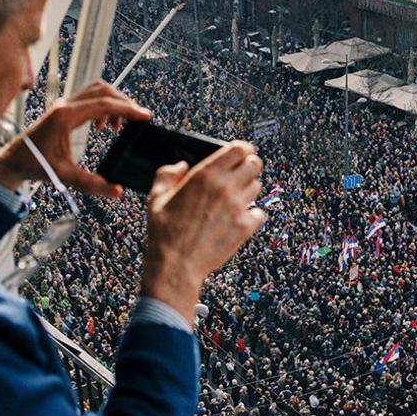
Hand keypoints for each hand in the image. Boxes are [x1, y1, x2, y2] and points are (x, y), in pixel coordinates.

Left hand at [0, 81, 152, 196]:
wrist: (13, 160)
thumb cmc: (35, 165)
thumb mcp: (64, 176)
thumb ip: (92, 184)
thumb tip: (118, 191)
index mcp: (66, 116)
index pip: (104, 104)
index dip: (127, 109)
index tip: (145, 116)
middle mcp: (65, 105)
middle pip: (103, 91)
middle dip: (123, 102)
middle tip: (136, 120)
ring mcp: (64, 105)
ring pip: (96, 92)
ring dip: (113, 104)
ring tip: (117, 127)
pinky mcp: (64, 109)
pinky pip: (89, 99)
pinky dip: (103, 107)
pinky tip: (102, 127)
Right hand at [140, 141, 265, 319]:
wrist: (176, 266)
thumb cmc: (164, 232)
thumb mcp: (156, 198)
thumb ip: (167, 174)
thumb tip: (179, 165)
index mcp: (205, 175)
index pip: (239, 148)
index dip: (243, 149)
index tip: (241, 154)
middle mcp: (225, 187)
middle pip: (255, 164)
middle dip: (249, 166)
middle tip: (240, 175)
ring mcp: (238, 207)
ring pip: (257, 187)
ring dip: (248, 189)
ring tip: (234, 199)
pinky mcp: (245, 227)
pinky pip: (260, 212)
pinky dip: (253, 214)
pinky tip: (239, 218)